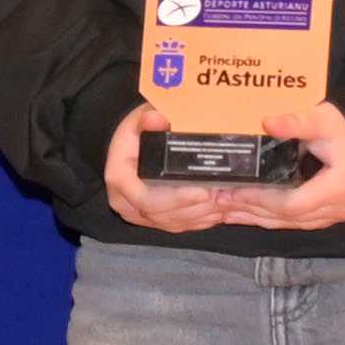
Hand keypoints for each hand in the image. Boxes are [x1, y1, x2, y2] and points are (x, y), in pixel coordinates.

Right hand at [103, 106, 224, 235]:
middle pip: (163, 214)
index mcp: (119, 179)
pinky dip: (200, 219)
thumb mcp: (138, 119)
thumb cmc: (136, 132)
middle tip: (222, 195)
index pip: (147, 199)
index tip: (203, 191)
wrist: (130, 145)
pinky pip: (178, 225)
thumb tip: (157, 118)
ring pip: (173, 222)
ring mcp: (139, 214)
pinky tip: (218, 210)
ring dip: (202, 214)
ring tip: (225, 200)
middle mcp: (125, 202)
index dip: (177, 198)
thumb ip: (148, 119)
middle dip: (196, 207)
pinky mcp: (153, 220)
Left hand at [207, 101, 344, 230]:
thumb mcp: (323, 120)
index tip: (234, 191)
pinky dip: (274, 217)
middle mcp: (339, 208)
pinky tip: (252, 214)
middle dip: (253, 210)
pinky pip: (299, 221)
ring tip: (229, 211)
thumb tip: (267, 121)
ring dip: (260, 218)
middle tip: (221, 202)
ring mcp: (338, 215)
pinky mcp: (333, 214)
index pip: (292, 204)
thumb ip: (296, 122)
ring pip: (292, 224)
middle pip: (289, 218)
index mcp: (338, 188)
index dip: (261, 200)